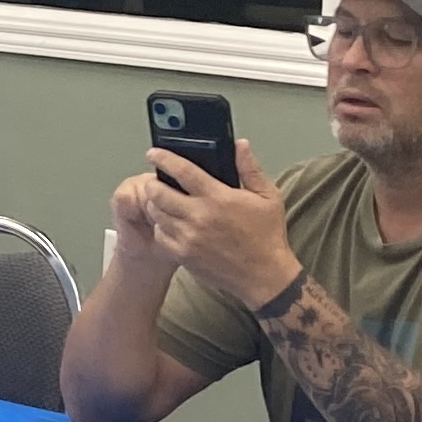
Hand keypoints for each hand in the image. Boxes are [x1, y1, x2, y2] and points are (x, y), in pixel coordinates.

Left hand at [124, 143, 299, 309]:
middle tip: (156, 181)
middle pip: (158, 192)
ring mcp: (189, 237)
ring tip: (163, 202)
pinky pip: (160, 236)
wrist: (265, 276)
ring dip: (155, 205)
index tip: (153, 153)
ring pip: (156, 214)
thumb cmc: (267, 236)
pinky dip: (161, 227)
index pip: (182, 170)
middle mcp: (199, 216)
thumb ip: (250, 168)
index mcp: (218, 197)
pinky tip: (171, 224)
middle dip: (154, 183)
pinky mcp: (184, 255)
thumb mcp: (267, 197)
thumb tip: (239, 145)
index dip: (164, 158)